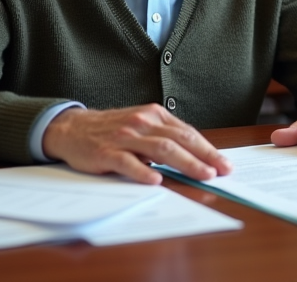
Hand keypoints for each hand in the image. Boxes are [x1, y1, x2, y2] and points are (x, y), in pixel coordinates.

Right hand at [42, 104, 232, 184]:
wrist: (72, 128)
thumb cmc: (112, 130)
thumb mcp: (141, 126)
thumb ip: (164, 137)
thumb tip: (196, 156)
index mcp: (154, 115)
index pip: (187, 133)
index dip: (208, 148)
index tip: (224, 163)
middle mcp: (142, 122)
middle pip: (179, 140)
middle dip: (204, 156)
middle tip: (221, 171)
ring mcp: (124, 136)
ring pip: (161, 149)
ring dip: (185, 163)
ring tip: (201, 175)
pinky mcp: (106, 152)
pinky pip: (127, 162)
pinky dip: (143, 171)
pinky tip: (156, 181)